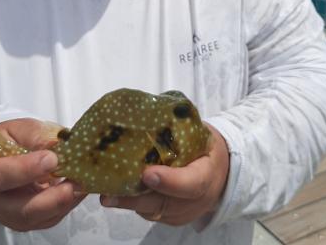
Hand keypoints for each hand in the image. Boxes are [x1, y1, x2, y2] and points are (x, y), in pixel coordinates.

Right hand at [0, 118, 85, 230]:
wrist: (5, 158)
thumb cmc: (9, 142)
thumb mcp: (18, 129)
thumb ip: (34, 136)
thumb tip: (55, 146)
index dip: (25, 170)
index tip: (51, 159)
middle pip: (21, 211)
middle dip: (50, 200)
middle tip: (71, 184)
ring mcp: (13, 215)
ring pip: (39, 219)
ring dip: (63, 203)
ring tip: (80, 183)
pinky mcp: (31, 221)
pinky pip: (51, 219)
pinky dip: (68, 205)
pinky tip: (78, 188)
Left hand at [101, 124, 228, 225]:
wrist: (222, 172)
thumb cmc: (204, 146)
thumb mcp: (201, 132)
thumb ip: (178, 127)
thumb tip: (145, 108)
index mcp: (208, 173)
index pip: (191, 183)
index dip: (169, 181)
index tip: (147, 174)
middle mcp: (197, 200)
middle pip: (164, 203)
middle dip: (134, 199)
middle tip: (108, 194)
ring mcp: (183, 212)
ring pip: (152, 210)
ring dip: (127, 202)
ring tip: (104, 193)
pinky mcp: (171, 217)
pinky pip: (150, 212)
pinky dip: (132, 203)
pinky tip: (114, 193)